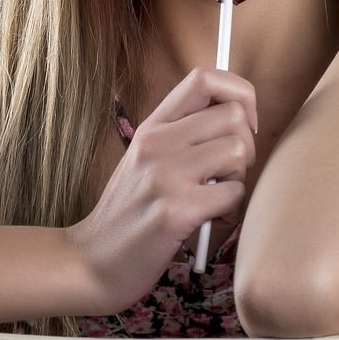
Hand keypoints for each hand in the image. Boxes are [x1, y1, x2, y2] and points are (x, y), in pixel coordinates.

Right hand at [66, 67, 256, 311]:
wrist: (92, 262)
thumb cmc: (129, 213)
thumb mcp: (145, 160)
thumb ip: (182, 135)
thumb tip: (239, 117)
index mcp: (152, 126)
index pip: (205, 77)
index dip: (239, 93)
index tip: (245, 122)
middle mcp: (157, 143)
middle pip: (234, 116)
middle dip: (246, 146)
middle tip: (227, 173)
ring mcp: (165, 175)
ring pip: (238, 151)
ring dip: (238, 179)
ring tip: (215, 197)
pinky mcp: (176, 211)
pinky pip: (233, 193)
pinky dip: (230, 210)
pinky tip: (209, 221)